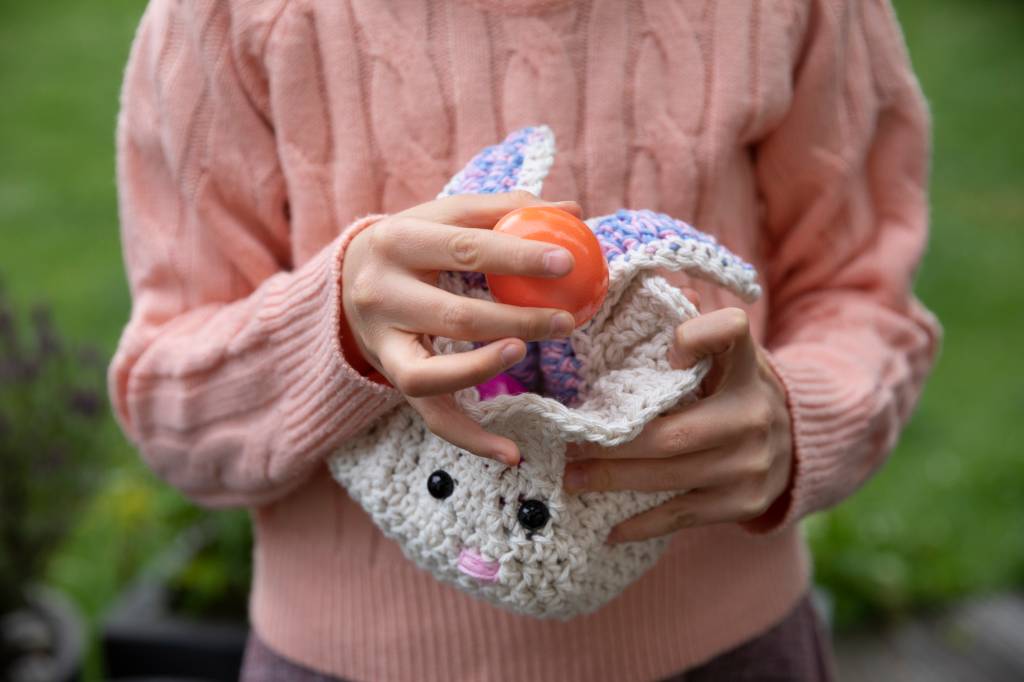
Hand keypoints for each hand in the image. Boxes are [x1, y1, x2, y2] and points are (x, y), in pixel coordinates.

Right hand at [342, 191, 581, 465]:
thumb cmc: (413, 244)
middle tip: (566, 320)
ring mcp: (381, 343)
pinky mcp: (392, 379)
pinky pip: (431, 417)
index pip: (464, 247)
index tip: (566, 263)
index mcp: (396, 240)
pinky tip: (513, 455)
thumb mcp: (442, 217)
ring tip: (524, 354)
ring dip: (483, 370)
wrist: (345, 281)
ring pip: (431, 373)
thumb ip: (502, 212)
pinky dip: (472, 440)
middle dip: (516, 319)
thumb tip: (573, 210)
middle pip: (453, 315)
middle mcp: (380, 294)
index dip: (517, 256)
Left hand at [563, 303, 793, 541]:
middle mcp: (754, 411)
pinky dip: (643, 524)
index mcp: (746, 364)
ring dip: (613, 479)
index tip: (670, 348)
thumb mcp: (726, 356)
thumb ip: (692, 330)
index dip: (700, 335)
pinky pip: (684, 514)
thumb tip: (637, 293)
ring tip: (572, 479)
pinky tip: (610, 530)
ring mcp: (752, 461)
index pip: (731, 331)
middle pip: (673, 431)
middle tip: (567, 445)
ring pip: (670, 474)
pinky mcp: (746, 501)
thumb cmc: (734, 390)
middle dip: (612, 443)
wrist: (795, 443)